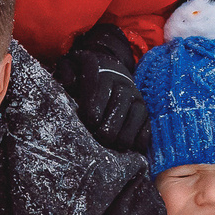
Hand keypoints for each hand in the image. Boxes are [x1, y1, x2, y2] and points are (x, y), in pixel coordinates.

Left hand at [51, 22, 149, 152]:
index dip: (93, 110)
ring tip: (114, 145)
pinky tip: (133, 147)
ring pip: (136, 114)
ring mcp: (135, 95)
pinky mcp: (144, 107)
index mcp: (103, 73)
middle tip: (100, 137)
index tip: (89, 122)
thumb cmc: (84, 74)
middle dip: (109, 125)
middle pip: (120, 104)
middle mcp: (122, 83)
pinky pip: (147, 122)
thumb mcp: (71, 66)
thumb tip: (68, 82)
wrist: (108, 67)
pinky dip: (141, 137)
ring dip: (125, 133)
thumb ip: (66, 72)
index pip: (100, 91)